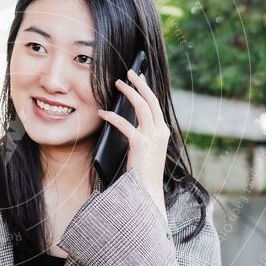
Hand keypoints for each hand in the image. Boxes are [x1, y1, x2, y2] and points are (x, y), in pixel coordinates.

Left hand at [97, 69, 169, 220]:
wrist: (147, 193)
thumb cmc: (142, 174)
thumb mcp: (145, 151)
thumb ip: (142, 136)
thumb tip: (126, 121)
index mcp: (163, 132)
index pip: (156, 104)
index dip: (147, 89)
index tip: (139, 77)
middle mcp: (160, 132)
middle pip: (150, 100)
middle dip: (139, 83)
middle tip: (129, 72)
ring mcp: (152, 138)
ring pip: (141, 106)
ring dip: (128, 92)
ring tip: (117, 84)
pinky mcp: (140, 145)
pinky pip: (125, 124)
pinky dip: (112, 116)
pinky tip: (102, 113)